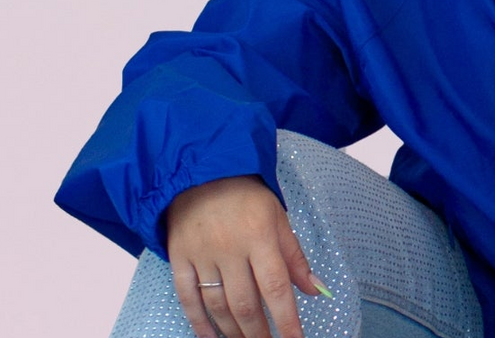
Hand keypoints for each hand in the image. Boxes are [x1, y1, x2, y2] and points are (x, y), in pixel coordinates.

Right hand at [166, 175, 326, 337]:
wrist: (201, 173)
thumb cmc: (246, 197)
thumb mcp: (278, 218)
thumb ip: (295, 256)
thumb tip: (315, 290)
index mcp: (260, 236)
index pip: (275, 286)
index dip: (286, 319)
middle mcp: (230, 247)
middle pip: (245, 302)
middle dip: (259, 332)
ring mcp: (202, 254)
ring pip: (217, 305)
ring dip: (233, 331)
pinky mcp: (179, 258)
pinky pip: (187, 297)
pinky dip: (198, 321)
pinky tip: (210, 337)